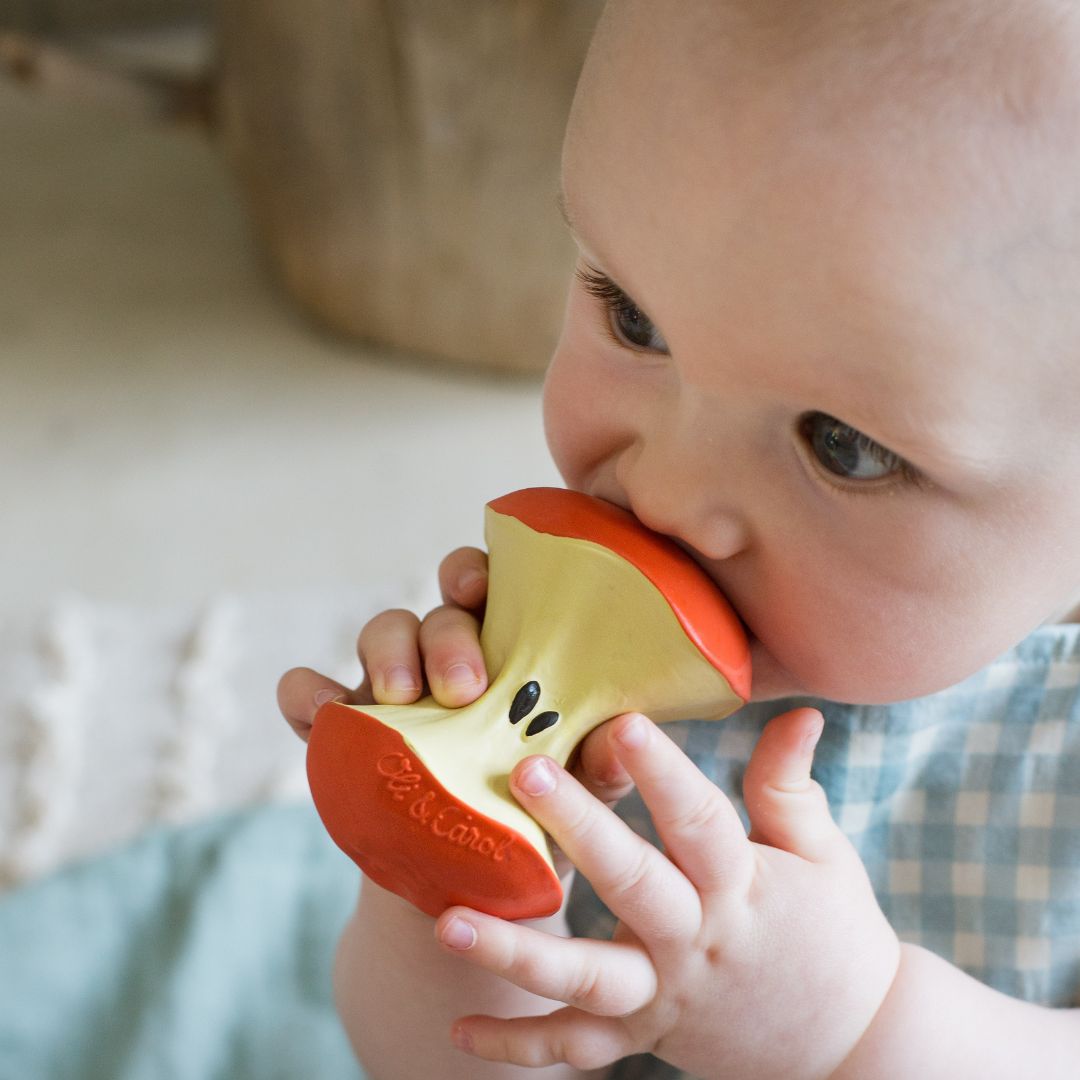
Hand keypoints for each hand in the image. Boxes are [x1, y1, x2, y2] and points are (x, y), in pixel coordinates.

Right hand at [276, 546, 635, 809]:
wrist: (475, 893)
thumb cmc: (538, 821)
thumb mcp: (579, 796)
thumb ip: (602, 763)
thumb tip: (622, 731)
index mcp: (510, 654)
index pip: (492, 589)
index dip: (479, 572)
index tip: (481, 589)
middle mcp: (448, 660)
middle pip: (439, 611)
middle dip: (446, 636)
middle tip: (465, 688)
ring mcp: (392, 693)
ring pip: (380, 634)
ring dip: (388, 654)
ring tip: (400, 699)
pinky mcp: (345, 733)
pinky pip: (309, 694)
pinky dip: (308, 693)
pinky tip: (325, 711)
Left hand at [434, 709, 901, 1079]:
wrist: (851, 1046)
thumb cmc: (834, 931)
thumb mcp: (821, 853)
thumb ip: (791, 783)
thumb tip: (799, 708)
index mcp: (742, 888)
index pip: (701, 823)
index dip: (664, 774)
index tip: (623, 724)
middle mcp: (697, 943)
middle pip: (633, 885)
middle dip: (580, 829)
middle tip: (525, 772)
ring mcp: (665, 998)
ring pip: (587, 980)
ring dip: (517, 954)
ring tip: (448, 924)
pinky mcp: (643, 1038)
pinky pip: (576, 1049)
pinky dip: (519, 1045)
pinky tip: (460, 1031)